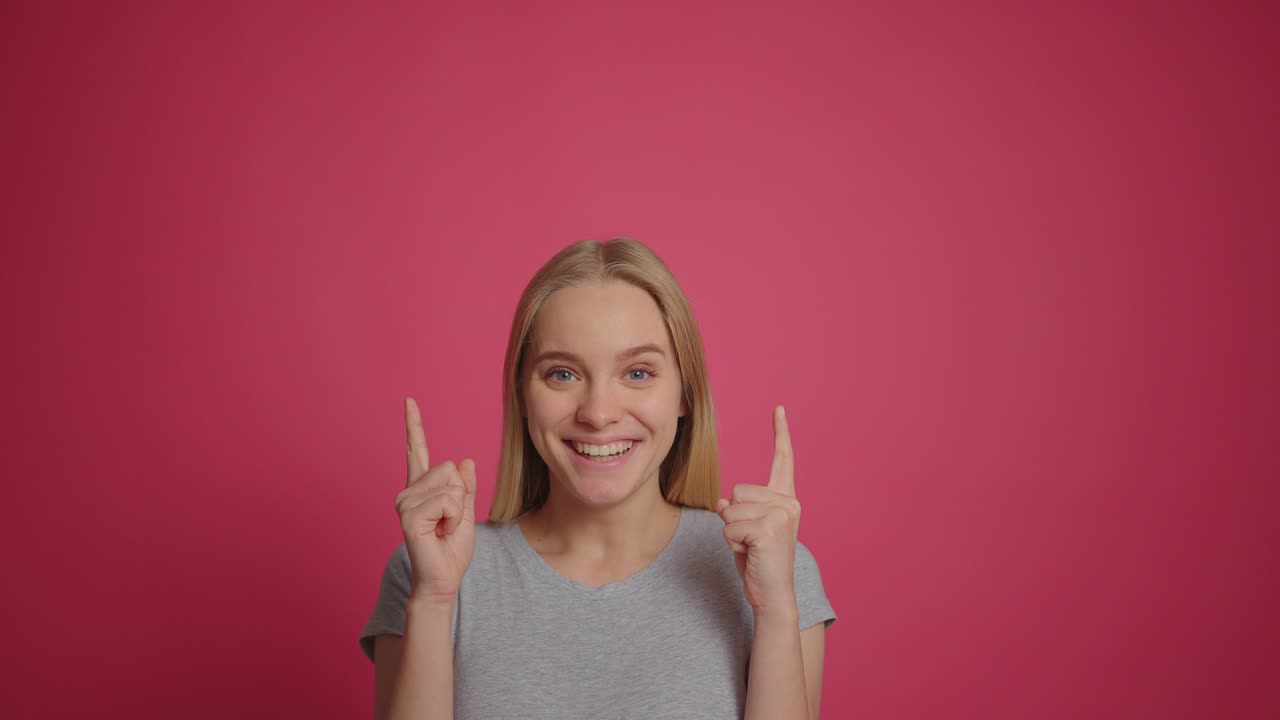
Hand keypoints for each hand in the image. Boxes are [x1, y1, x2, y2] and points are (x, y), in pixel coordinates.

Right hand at [395, 397, 477, 605]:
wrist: (443, 580)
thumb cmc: (452, 550)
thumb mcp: (466, 513)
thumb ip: (465, 487)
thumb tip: (464, 460)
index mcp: (421, 488)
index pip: (418, 450)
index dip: (414, 425)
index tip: (409, 401)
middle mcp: (408, 491)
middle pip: (449, 468)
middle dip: (461, 496)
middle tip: (449, 523)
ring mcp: (405, 503)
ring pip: (451, 485)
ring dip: (457, 511)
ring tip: (443, 529)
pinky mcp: (409, 516)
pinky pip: (448, 501)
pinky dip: (453, 518)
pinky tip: (439, 533)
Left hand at [716, 405, 800, 612]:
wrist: (772, 594)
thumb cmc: (758, 561)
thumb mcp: (746, 528)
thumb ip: (739, 508)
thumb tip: (723, 502)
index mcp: (786, 498)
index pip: (783, 460)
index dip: (780, 433)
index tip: (779, 409)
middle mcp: (789, 502)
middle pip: (737, 491)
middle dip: (734, 517)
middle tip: (751, 541)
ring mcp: (781, 515)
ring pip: (730, 509)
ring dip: (732, 532)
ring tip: (751, 548)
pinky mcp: (769, 529)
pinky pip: (730, 526)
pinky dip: (732, 543)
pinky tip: (750, 554)